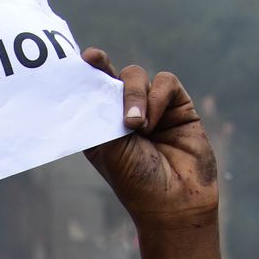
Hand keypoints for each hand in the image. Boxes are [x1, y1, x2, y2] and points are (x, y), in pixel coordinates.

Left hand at [80, 50, 218, 228]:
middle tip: (94, 60)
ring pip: (137, 75)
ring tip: (135, 125)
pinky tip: (152, 123)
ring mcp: (152, 108)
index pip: (90, 90)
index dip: (84, 71)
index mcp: (101, 124)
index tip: (79, 57)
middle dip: (104, 70)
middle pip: (112, 76)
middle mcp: (125, 113)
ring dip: (133, 94)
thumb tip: (95, 74)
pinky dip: (157, 97)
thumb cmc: (136, 180)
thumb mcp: (108, 146)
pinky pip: (165, 83)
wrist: (174, 201)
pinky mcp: (178, 106)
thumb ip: (103, 110)